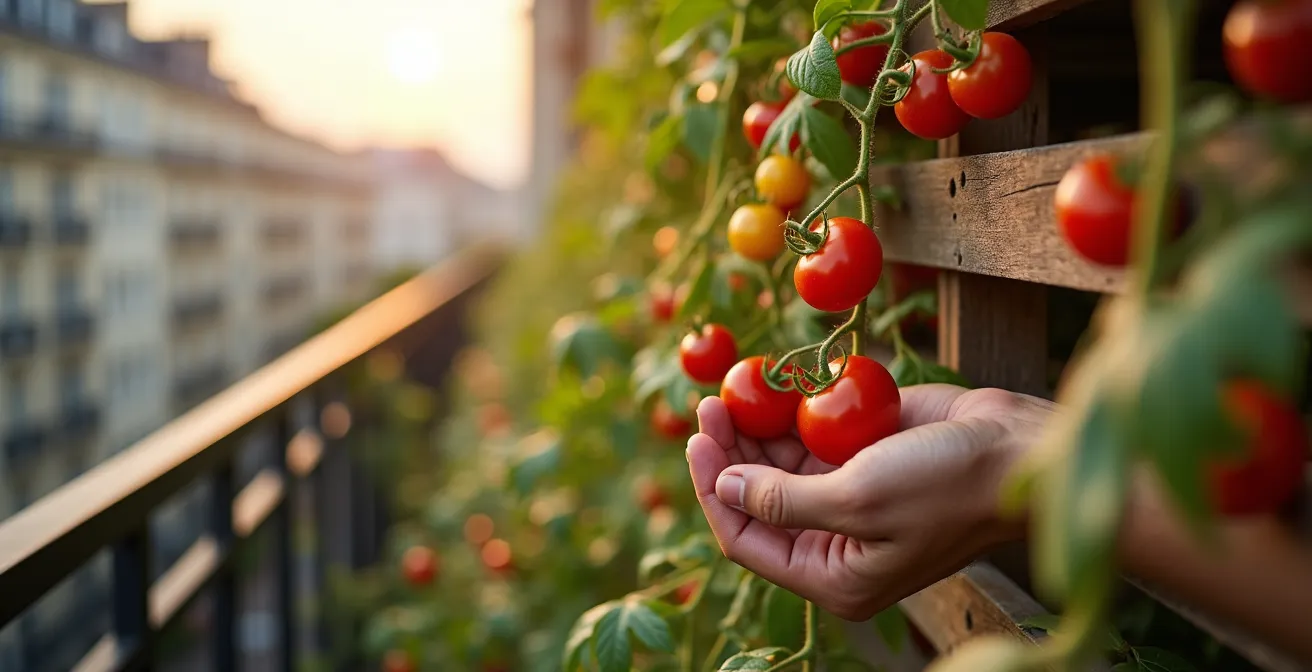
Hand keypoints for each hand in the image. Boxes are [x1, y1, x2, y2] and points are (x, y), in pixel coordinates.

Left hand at [686, 384, 1053, 619]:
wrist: (1018, 448)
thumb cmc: (946, 486)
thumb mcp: (858, 499)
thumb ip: (783, 499)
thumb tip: (721, 489)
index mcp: (834, 576)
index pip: (747, 541)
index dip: (712, 491)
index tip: (695, 438)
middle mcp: (834, 542)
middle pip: (755, 500)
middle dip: (728, 454)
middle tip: (710, 403)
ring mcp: (847, 497)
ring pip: (776, 467)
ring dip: (753, 430)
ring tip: (736, 389)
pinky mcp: (861, 457)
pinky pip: (808, 439)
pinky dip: (789, 415)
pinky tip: (772, 387)